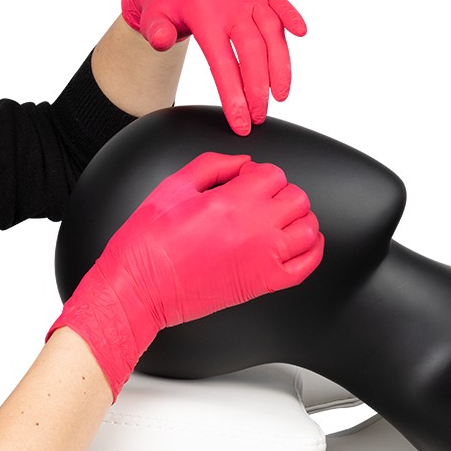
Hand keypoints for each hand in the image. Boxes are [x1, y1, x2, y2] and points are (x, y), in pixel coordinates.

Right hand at [48, 151, 323, 396]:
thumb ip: (213, 166)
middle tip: (262, 200)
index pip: (273, 174)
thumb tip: (242, 162)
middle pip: (297, 198)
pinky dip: (311, 251)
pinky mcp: (264, 284)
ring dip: (298, 219)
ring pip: (308, 229)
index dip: (260, 174)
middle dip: (281, 193)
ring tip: (280, 219)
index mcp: (233, 201)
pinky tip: (300, 243)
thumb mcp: (174, 186)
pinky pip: (306, 266)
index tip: (248, 181)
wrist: (139, 288)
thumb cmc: (149, 244)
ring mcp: (264, 258)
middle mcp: (255, 228)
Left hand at [121, 0, 306, 135]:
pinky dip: (292, 16)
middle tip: (258, 116)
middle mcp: (230, 3)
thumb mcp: (152, 16)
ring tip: (280, 96)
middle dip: (258, 89)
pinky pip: (280, 3)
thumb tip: (161, 41)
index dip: (233, 96)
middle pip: (252, 51)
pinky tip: (301, 34)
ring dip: (280, 65)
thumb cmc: (168, 1)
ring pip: (271, 31)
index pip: (222, 62)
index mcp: (204, 13)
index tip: (240, 121)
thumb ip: (155, 31)